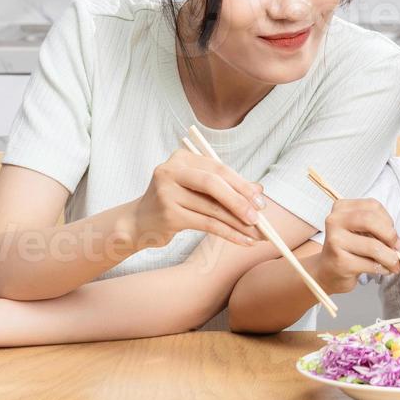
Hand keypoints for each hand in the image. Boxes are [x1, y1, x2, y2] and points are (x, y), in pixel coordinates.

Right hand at [132, 149, 264, 249]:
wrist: (139, 223)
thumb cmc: (175, 201)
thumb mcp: (199, 189)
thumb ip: (225, 186)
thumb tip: (259, 190)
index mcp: (181, 158)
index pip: (218, 169)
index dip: (242, 184)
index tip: (260, 200)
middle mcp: (171, 171)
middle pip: (214, 185)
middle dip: (240, 202)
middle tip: (259, 218)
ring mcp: (166, 193)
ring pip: (212, 208)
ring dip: (238, 223)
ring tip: (257, 234)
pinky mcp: (168, 215)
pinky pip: (206, 225)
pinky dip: (228, 233)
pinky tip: (243, 241)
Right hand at [315, 199, 399, 293]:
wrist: (328, 270)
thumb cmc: (349, 248)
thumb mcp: (361, 231)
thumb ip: (378, 229)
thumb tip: (397, 242)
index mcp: (342, 208)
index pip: (373, 206)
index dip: (388, 220)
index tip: (392, 233)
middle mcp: (335, 221)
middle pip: (371, 220)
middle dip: (390, 235)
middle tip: (397, 247)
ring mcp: (335, 241)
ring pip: (373, 246)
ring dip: (390, 257)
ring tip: (394, 263)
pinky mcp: (340, 261)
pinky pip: (370, 264)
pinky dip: (383, 268)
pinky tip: (384, 269)